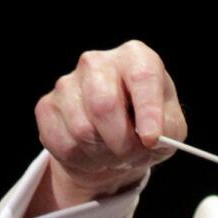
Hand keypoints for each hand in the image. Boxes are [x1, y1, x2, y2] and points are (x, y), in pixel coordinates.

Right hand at [33, 39, 187, 209]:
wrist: (114, 142)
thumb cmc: (146, 127)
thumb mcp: (170, 128)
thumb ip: (167, 129)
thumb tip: (150, 137)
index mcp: (135, 57)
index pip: (142, 77)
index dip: (148, 111)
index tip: (151, 139)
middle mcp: (98, 62)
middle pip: (104, 104)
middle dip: (122, 141)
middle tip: (132, 155)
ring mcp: (67, 82)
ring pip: (83, 130)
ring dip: (104, 155)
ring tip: (115, 153)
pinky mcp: (47, 106)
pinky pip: (64, 144)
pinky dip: (84, 160)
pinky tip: (93, 153)